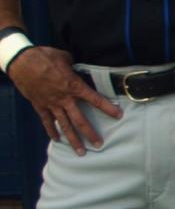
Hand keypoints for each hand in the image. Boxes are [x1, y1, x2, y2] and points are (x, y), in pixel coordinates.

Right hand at [8, 46, 122, 154]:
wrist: (21, 62)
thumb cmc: (45, 56)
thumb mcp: (65, 58)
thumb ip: (74, 66)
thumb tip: (78, 67)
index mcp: (74, 86)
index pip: (95, 99)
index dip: (108, 108)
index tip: (119, 116)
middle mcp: (64, 98)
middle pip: (80, 120)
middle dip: (90, 133)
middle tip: (100, 144)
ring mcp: (51, 104)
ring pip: (64, 125)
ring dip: (73, 139)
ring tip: (81, 152)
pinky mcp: (39, 105)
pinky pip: (47, 121)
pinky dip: (51, 131)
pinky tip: (57, 140)